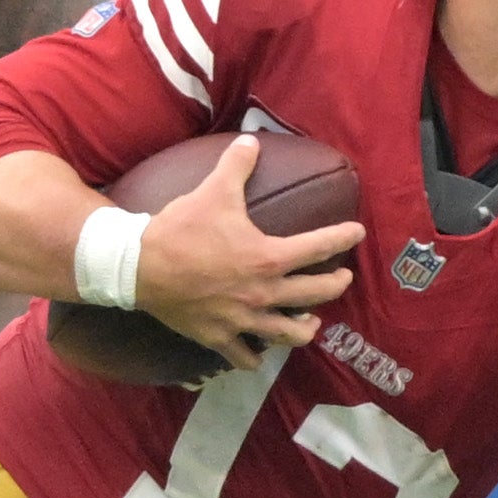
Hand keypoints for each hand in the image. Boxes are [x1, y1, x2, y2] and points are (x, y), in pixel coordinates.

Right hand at [131, 134, 359, 370]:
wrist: (139, 266)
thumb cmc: (181, 229)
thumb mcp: (213, 190)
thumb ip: (236, 165)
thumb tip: (250, 140)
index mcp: (269, 258)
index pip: (319, 247)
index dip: (343, 237)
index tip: (358, 233)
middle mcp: (264, 293)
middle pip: (314, 295)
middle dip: (335, 285)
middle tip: (342, 278)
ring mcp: (243, 320)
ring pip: (288, 334)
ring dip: (305, 328)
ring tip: (311, 323)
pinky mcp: (219, 337)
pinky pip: (244, 358)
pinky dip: (254, 358)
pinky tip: (259, 356)